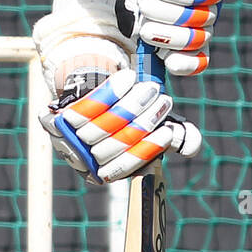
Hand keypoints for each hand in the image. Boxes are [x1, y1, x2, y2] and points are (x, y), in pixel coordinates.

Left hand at [39, 68, 200, 183]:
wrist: (93, 95)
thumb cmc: (129, 118)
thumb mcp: (155, 127)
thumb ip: (178, 138)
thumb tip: (191, 146)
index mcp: (107, 173)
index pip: (127, 166)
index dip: (148, 150)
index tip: (167, 132)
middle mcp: (85, 162)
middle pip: (115, 143)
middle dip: (144, 122)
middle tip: (163, 101)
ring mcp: (70, 141)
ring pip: (104, 124)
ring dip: (132, 105)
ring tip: (150, 89)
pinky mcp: (60, 118)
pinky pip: (88, 105)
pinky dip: (111, 91)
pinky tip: (129, 78)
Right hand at [106, 0, 225, 76]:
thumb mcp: (131, 6)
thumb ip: (131, 18)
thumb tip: (133, 30)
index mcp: (186, 39)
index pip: (199, 60)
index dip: (186, 63)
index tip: (168, 61)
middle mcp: (203, 25)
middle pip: (196, 40)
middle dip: (166, 35)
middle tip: (144, 24)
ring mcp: (212, 5)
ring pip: (198, 19)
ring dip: (167, 12)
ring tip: (146, 1)